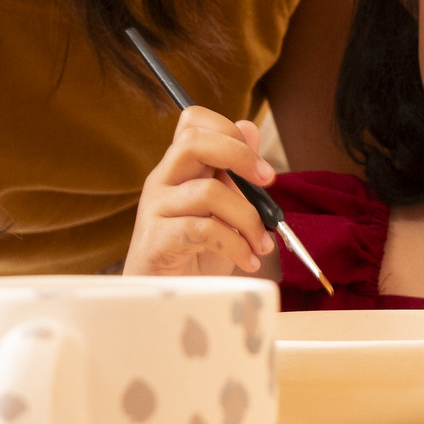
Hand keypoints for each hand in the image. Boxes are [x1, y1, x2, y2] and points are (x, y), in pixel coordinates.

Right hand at [124, 107, 277, 277]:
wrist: (166, 302)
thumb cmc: (195, 255)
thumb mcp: (225, 212)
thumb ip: (236, 174)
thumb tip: (250, 128)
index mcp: (179, 168)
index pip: (193, 121)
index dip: (229, 130)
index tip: (259, 165)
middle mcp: (163, 181)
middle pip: (193, 141)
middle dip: (239, 156)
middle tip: (267, 182)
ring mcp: (155, 209)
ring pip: (208, 191)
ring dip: (247, 218)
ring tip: (261, 245)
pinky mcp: (155, 240)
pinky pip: (202, 230)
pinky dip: (235, 245)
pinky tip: (246, 260)